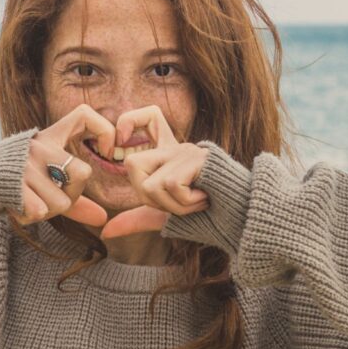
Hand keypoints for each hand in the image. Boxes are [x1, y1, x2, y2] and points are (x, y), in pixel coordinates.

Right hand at [11, 103, 116, 227]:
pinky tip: (18, 208)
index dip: (105, 130)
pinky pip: (40, 211)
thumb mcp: (45, 182)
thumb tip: (102, 219)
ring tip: (30, 202)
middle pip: (82, 173)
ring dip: (49, 212)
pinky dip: (31, 217)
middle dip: (72, 194)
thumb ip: (75, 199)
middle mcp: (38, 146)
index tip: (108, 151)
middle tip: (52, 196)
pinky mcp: (12, 183)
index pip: (85, 115)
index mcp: (48, 138)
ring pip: (62, 202)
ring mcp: (25, 164)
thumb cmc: (12, 183)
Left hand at [100, 105, 209, 239]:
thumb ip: (136, 218)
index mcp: (169, 155)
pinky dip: (186, 203)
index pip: (149, 116)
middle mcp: (176, 149)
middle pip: (133, 165)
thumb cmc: (207, 214)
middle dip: (148, 197)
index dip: (130, 121)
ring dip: (172, 206)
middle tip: (176, 202)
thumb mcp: (165, 215)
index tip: (123, 140)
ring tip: (196, 203)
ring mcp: (187, 152)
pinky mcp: (197, 159)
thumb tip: (105, 233)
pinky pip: (171, 186)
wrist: (242, 218)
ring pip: (151, 185)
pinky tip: (205, 199)